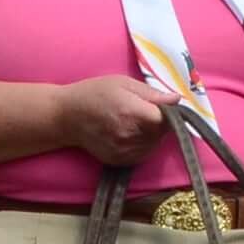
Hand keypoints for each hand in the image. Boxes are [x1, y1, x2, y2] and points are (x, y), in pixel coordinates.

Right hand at [57, 76, 176, 166]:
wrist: (66, 116)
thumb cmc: (94, 93)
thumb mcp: (123, 83)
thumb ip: (152, 93)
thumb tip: (178, 99)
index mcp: (131, 112)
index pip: (165, 120)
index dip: (169, 113)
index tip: (163, 106)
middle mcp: (128, 135)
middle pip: (161, 133)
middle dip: (160, 123)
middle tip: (145, 110)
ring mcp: (123, 151)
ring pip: (153, 145)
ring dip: (152, 135)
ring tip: (136, 121)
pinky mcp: (119, 161)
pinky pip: (142, 154)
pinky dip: (143, 145)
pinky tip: (130, 133)